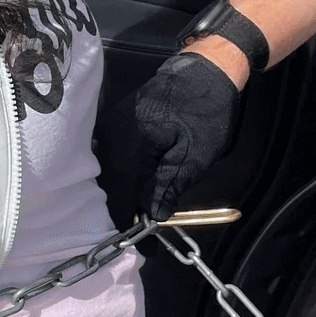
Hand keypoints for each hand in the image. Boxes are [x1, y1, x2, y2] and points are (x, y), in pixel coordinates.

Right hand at [97, 52, 242, 227]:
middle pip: (109, 186)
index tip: (144, 248)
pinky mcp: (114, 120)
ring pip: (108, 173)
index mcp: (129, 147)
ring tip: (143, 210)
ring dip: (124, 192)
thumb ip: (168, 188)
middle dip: (125, 211)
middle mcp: (111, 137)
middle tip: (146, 230)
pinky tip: (139, 184)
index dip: (128, 226)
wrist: (205, 68)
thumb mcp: (194, 156)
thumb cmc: (206, 111)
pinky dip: (123, 174)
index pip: (118, 197)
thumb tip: (151, 217)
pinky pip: (111, 156)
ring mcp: (109, 126)